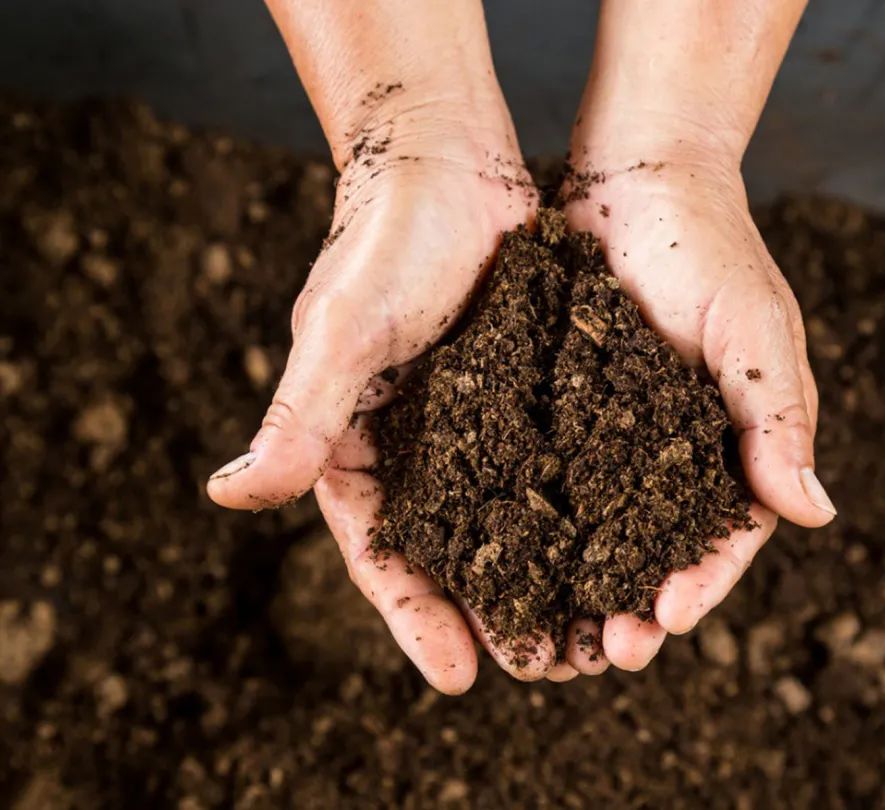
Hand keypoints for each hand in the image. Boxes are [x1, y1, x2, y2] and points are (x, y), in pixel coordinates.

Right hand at [206, 49, 552, 689]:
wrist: (447, 159)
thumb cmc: (384, 240)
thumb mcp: (344, 331)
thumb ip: (299, 417)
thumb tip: (228, 496)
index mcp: (355, 444)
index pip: (381, 552)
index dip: (415, 617)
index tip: (459, 678)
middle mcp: (415, 445)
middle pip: (451, 552)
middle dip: (490, 613)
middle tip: (542, 669)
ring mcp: (472, 423)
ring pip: (508, 519)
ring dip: (544, 576)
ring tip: (588, 632)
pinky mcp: (522, 393)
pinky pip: (550, 464)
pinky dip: (578, 509)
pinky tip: (618, 546)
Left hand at [558, 140, 834, 675]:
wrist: (635, 179)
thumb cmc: (709, 247)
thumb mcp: (754, 330)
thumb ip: (777, 417)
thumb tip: (815, 513)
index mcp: (730, 443)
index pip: (724, 535)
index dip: (700, 582)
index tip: (666, 620)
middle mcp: (668, 451)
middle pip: (654, 550)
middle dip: (632, 605)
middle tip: (603, 653)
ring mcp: (610, 435)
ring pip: (595, 531)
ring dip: (577, 586)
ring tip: (552, 636)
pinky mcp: (557, 410)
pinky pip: (543, 478)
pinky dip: (531, 526)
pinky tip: (502, 563)